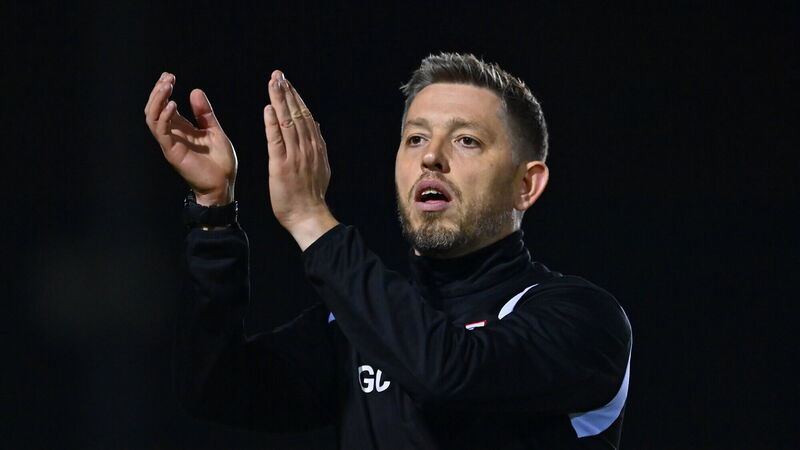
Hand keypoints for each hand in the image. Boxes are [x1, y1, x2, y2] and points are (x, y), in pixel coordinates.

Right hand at [144, 72, 236, 205]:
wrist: (223, 184)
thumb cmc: (220, 161)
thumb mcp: (215, 131)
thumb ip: (204, 113)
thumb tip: (195, 91)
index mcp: (182, 129)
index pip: (164, 105)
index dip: (164, 90)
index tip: (169, 75)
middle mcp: (173, 134)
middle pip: (154, 109)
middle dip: (158, 92)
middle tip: (167, 77)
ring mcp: (170, 143)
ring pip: (152, 118)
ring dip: (157, 100)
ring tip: (167, 86)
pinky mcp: (172, 152)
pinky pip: (162, 132)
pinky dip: (164, 117)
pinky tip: (173, 105)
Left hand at [264, 70, 337, 249]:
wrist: (308, 216)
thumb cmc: (311, 196)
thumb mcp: (321, 167)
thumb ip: (318, 146)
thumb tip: (318, 127)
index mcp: (316, 147)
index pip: (305, 116)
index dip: (296, 98)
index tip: (287, 83)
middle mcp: (307, 148)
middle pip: (297, 114)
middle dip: (287, 93)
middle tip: (278, 75)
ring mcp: (295, 156)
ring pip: (288, 122)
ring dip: (280, 101)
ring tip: (273, 83)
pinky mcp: (281, 165)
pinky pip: (276, 140)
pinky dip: (272, 124)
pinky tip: (268, 108)